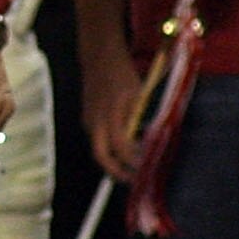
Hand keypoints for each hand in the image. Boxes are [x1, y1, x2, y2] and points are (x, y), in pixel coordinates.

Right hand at [82, 46, 146, 181]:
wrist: (98, 58)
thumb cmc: (123, 74)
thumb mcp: (138, 93)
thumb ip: (139, 117)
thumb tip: (150, 139)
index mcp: (110, 113)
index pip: (120, 145)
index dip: (133, 159)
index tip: (146, 166)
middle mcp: (96, 121)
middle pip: (101, 156)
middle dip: (116, 172)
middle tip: (133, 180)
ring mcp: (89, 121)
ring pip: (99, 150)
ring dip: (115, 162)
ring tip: (133, 168)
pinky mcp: (87, 120)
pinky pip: (99, 141)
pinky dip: (111, 150)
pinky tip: (126, 150)